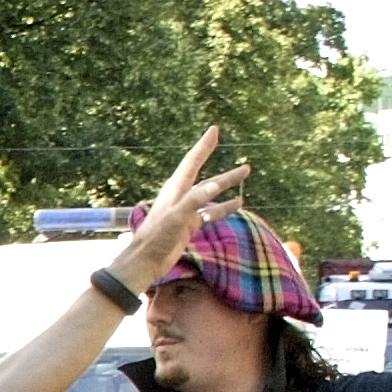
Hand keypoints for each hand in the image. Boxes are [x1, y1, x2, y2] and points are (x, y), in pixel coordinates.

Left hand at [109, 128, 247, 293]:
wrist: (145, 262)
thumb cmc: (156, 239)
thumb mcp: (175, 218)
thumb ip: (193, 201)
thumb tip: (214, 185)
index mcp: (175, 190)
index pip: (192, 162)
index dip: (204, 146)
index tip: (215, 130)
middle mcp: (181, 197)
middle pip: (207, 179)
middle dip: (226, 172)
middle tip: (247, 165)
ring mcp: (185, 211)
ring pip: (210, 195)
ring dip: (227, 187)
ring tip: (245, 178)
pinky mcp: (188, 225)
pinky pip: (210, 213)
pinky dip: (223, 208)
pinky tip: (237, 205)